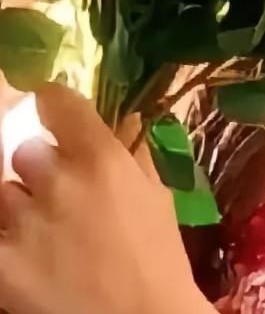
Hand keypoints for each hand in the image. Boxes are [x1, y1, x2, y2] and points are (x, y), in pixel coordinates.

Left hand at [0, 85, 212, 313]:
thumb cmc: (157, 255)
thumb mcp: (155, 195)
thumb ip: (134, 153)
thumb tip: (124, 122)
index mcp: (101, 158)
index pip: (56, 102)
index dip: (51, 101)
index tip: (51, 105)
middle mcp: (58, 182)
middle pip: (23, 152)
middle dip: (39, 169)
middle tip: (55, 189)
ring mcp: (23, 224)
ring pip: (1, 193)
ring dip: (19, 206)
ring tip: (42, 228)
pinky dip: (8, 240)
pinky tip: (25, 250)